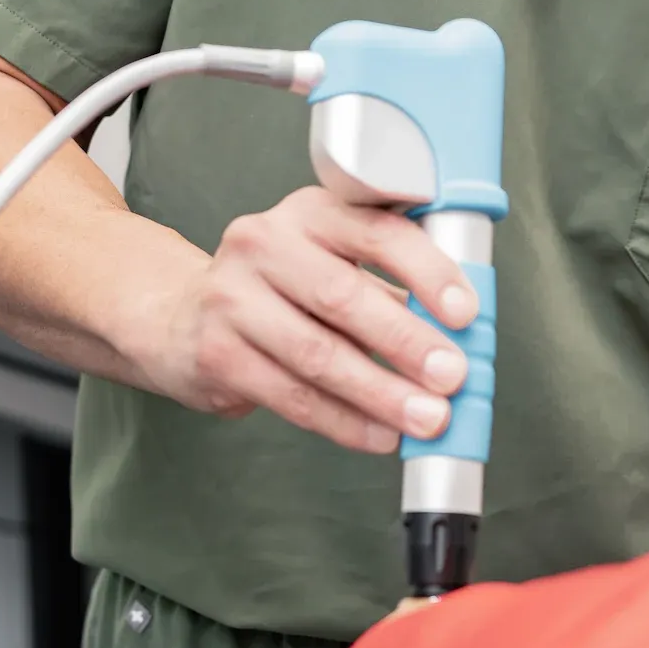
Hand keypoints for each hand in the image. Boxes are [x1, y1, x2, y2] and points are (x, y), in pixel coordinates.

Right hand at [137, 187, 477, 452]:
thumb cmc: (282, 291)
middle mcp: (264, 243)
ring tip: (426, 418)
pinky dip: (344, 422)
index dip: (427, 272)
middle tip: (452, 377)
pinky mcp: (216, 352)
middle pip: (344, 296)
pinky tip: (379, 435)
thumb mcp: (332, 264)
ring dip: (380, 393)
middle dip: (406, 342)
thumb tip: (462, 336)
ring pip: (317, 354)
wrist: (184, 318)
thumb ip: (391, 287)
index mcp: (310, 212)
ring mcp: (232, 298)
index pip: (376, 231)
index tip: (465, 313)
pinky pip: (292, 395)